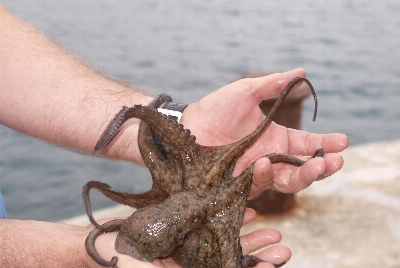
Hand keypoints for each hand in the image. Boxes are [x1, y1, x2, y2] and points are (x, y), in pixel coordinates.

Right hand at [89, 209, 289, 267]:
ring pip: (227, 243)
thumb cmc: (124, 264)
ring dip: (250, 238)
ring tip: (273, 231)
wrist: (102, 249)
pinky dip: (228, 219)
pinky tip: (246, 211)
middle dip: (259, 255)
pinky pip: (211, 225)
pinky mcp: (185, 231)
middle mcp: (195, 263)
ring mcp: (191, 248)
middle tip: (282, 246)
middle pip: (234, 261)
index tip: (275, 262)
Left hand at [181, 68, 348, 197]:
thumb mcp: (246, 91)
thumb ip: (273, 84)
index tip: (344, 141)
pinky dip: (266, 174)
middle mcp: (271, 157)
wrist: (186, 127)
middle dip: (322, 167)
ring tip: (316, 164)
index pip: (307, 144)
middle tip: (335, 161)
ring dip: (305, 175)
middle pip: (304, 169)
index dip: (326, 144)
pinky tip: (265, 162)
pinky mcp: (240, 185)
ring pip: (288, 182)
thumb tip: (303, 71)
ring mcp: (256, 172)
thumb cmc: (215, 108)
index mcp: (276, 138)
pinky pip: (259, 184)